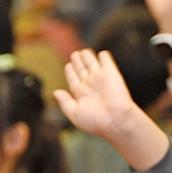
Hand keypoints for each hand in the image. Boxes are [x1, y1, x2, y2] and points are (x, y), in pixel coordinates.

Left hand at [55, 49, 170, 168]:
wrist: (116, 119)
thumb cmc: (95, 120)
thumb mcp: (74, 113)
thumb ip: (64, 102)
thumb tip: (56, 92)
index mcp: (81, 94)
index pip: (73, 79)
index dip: (70, 72)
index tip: (68, 66)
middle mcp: (90, 85)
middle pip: (82, 69)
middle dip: (77, 62)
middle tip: (74, 55)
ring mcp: (100, 78)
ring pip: (92, 63)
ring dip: (87, 57)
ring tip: (83, 51)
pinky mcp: (111, 72)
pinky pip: (106, 61)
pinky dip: (104, 56)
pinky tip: (101, 54)